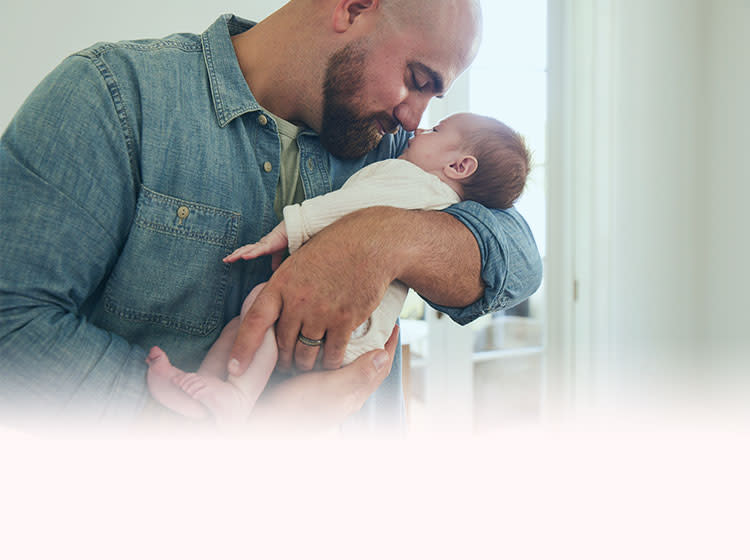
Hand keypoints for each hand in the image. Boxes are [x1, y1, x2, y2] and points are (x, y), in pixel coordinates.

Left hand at [224, 222, 288, 270]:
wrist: (289, 233)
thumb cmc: (282, 241)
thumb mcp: (277, 254)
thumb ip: (274, 261)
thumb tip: (274, 269)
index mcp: (259, 247)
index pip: (245, 251)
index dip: (237, 254)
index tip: (229, 258)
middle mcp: (258, 245)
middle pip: (243, 250)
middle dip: (233, 255)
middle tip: (224, 260)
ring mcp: (261, 245)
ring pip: (246, 250)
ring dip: (237, 254)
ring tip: (229, 259)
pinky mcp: (267, 246)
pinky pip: (257, 251)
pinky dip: (250, 254)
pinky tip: (244, 257)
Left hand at [228, 210, 396, 373]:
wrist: (371, 244)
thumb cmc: (334, 247)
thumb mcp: (298, 258)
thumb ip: (283, 284)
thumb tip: (271, 301)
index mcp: (281, 284)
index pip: (255, 322)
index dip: (243, 348)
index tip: (236, 368)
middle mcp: (298, 301)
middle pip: (281, 345)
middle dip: (281, 361)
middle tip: (284, 367)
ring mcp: (322, 312)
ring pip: (305, 354)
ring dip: (304, 365)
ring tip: (305, 367)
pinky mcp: (345, 321)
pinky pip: (332, 354)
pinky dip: (330, 363)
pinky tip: (330, 364)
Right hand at [248, 326, 397, 434]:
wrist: (264, 424)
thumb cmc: (298, 410)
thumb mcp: (331, 390)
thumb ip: (358, 374)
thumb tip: (384, 354)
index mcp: (354, 393)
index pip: (380, 367)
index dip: (389, 345)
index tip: (394, 325)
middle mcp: (343, 392)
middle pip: (366, 364)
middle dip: (374, 342)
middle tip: (372, 319)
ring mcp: (326, 391)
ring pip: (346, 364)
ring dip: (352, 345)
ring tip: (350, 324)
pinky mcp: (309, 387)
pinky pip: (327, 366)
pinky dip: (330, 351)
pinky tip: (322, 341)